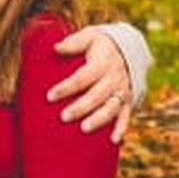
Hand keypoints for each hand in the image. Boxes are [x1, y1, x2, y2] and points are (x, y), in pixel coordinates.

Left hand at [48, 27, 131, 141]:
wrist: (129, 49)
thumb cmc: (101, 45)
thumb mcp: (90, 36)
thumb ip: (74, 42)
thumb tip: (56, 47)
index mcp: (103, 63)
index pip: (83, 76)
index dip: (67, 86)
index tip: (50, 96)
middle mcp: (114, 78)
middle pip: (97, 94)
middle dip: (81, 106)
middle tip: (63, 117)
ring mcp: (122, 91)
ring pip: (112, 107)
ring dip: (99, 119)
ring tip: (84, 128)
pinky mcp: (127, 101)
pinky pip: (126, 116)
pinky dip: (121, 128)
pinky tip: (113, 141)